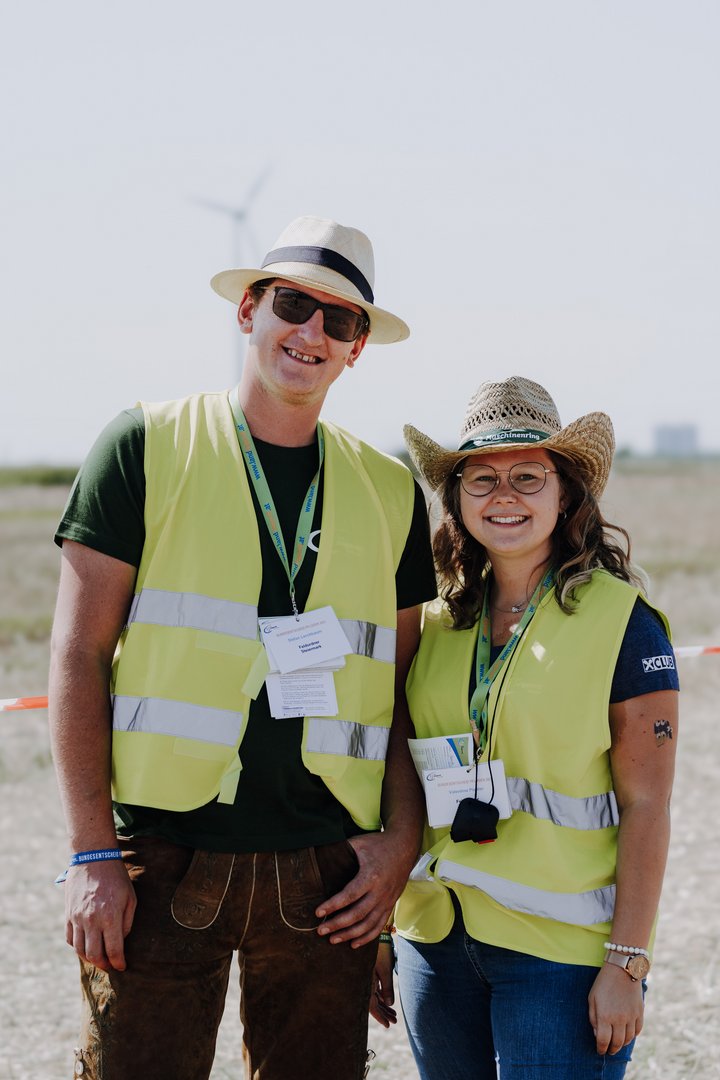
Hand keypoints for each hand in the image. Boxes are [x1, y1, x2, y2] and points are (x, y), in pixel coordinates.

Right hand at [64, 860, 136, 971]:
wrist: (93, 857)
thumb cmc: (116, 877)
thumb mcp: (130, 897)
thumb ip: (127, 922)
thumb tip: (121, 940)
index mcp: (110, 916)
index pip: (114, 950)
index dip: (119, 962)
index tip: (123, 966)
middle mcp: (92, 920)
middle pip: (95, 955)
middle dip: (104, 964)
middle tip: (110, 965)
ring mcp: (77, 918)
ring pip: (80, 950)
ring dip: (89, 959)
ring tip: (98, 959)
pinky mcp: (68, 914)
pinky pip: (70, 938)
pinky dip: (77, 947)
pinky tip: (85, 946)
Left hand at [315, 831, 413, 946]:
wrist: (404, 846)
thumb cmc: (378, 844)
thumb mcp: (359, 843)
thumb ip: (341, 851)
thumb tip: (319, 855)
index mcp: (371, 876)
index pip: (349, 895)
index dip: (333, 906)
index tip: (318, 913)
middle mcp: (380, 891)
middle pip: (357, 914)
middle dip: (337, 925)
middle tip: (321, 930)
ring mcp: (387, 900)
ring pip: (368, 924)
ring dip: (350, 935)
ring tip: (333, 940)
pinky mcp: (391, 905)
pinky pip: (379, 925)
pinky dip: (367, 937)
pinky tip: (354, 944)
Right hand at [369, 941, 396, 1026]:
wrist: (374, 933)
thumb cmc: (381, 951)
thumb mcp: (385, 969)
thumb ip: (387, 987)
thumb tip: (389, 1004)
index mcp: (365, 983)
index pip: (372, 1006)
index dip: (380, 1017)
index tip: (389, 1025)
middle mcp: (363, 982)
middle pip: (373, 1004)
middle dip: (384, 1013)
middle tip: (394, 1021)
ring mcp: (365, 978)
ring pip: (373, 997)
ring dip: (383, 1006)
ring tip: (393, 1014)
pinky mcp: (368, 973)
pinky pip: (373, 989)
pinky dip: (381, 996)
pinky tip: (386, 1000)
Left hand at [588, 964, 643, 1054]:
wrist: (622, 969)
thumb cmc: (603, 983)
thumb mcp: (592, 998)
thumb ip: (593, 1018)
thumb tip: (598, 1034)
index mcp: (605, 1015)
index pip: (603, 1041)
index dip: (601, 1049)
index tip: (600, 1050)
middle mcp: (619, 1018)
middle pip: (617, 1043)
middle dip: (612, 1049)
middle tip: (609, 1050)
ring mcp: (631, 1016)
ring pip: (628, 1039)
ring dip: (622, 1044)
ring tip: (617, 1043)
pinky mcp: (640, 1012)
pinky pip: (637, 1030)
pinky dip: (632, 1035)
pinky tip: (627, 1034)